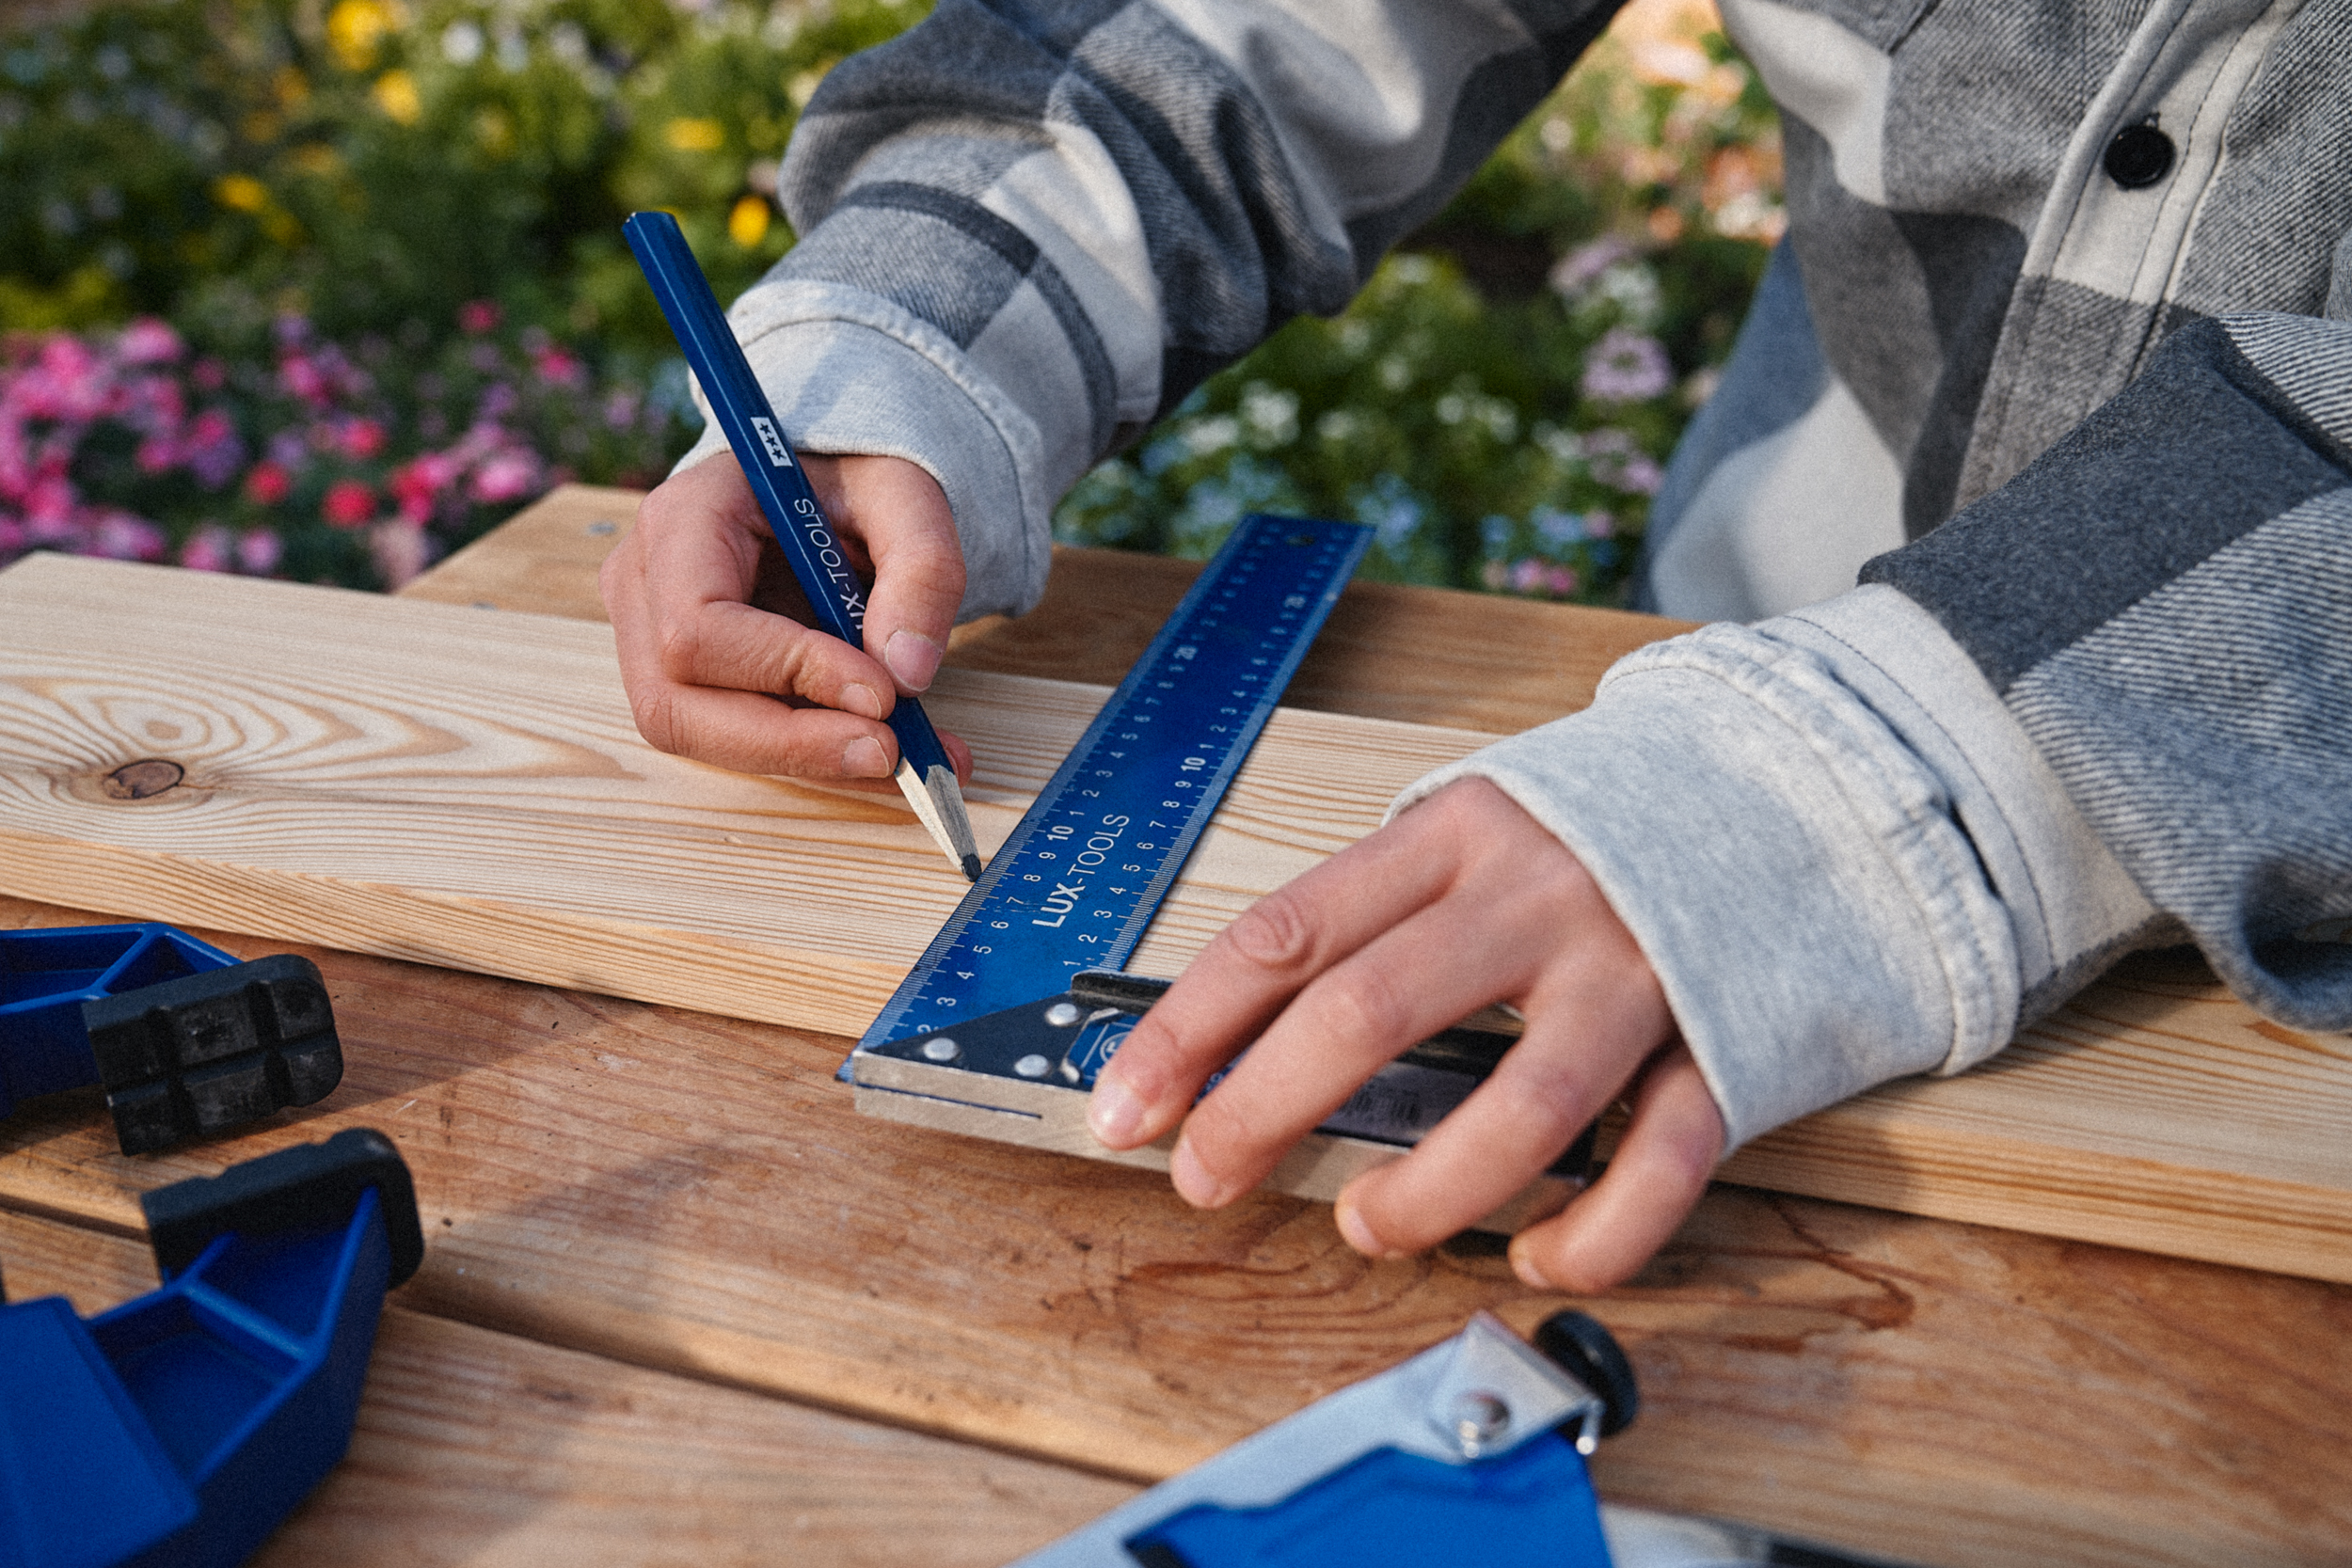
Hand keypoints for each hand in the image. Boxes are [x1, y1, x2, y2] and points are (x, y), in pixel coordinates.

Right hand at [600, 449, 971, 781]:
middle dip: (790, 743)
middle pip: (677, 705)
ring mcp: (651, 637)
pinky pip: (736, 739)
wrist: (830, 481)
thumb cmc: (853, 474)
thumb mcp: (906, 492)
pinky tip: (888, 750)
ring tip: (909, 756)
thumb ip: (921, 567)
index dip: (785, 671)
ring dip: (809, 760)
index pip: (696, 625)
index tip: (880, 693)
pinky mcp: (687, 679)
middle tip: (891, 753)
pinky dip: (817, 755)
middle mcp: (644, 584)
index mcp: (681, 518)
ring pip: (702, 736)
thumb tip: (907, 673)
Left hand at [1085, 777, 1724, 1292]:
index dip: (1189, 1030)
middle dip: (1263, 1110)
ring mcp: (1631, 972)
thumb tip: (1240, 1032)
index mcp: (1452, 836)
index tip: (1125, 1106)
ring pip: (1518, 1109)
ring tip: (1365, 1223)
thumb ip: (1377, 913)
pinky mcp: (1719, 1043)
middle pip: (1370, 1012)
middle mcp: (1533, 898)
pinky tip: (1534, 1253)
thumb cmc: (1591, 830)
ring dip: (1424, 1193)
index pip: (1285, 933)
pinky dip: (1589, 1236)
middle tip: (1209, 1176)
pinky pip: (1655, 1168)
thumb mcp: (1466, 831)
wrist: (1785, 782)